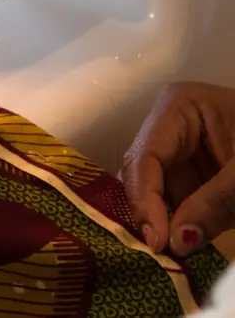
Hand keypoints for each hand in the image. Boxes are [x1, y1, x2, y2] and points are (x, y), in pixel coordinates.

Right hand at [120, 82, 234, 255]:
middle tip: (159, 250)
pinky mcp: (190, 168)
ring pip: (153, 189)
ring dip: (163, 220)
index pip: (146, 156)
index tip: (157, 240)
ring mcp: (178, 147)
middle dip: (150, 210)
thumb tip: (177, 242)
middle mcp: (168, 124)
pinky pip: (173, 197)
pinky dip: (178, 220)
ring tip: (172, 249)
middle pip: (141, 172)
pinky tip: (184, 239)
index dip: (145, 198)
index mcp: (180, 106)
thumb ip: (216, 204)